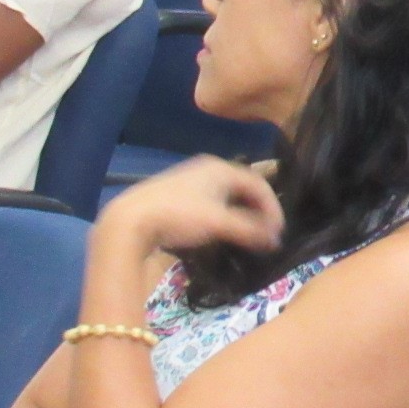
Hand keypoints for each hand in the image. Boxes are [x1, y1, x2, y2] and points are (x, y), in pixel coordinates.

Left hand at [99, 156, 283, 255]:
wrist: (130, 220)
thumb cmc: (179, 216)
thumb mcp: (219, 224)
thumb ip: (250, 231)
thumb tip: (275, 240)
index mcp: (222, 168)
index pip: (260, 184)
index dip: (273, 208)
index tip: (278, 232)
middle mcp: (209, 168)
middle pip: (245, 186)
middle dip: (258, 210)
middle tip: (265, 232)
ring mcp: (192, 178)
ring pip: (228, 193)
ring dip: (241, 212)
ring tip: (246, 233)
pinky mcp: (178, 192)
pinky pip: (212, 199)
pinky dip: (225, 213)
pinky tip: (220, 229)